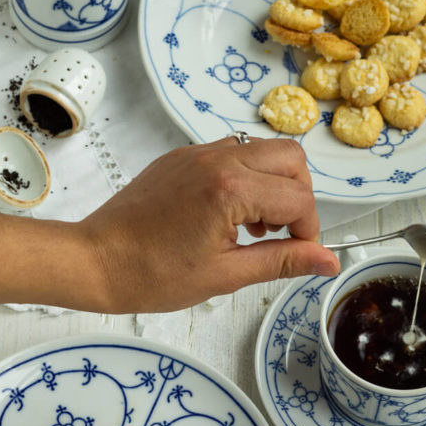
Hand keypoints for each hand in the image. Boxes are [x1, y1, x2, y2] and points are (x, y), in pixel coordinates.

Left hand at [76, 136, 339, 312]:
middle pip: (291, 158)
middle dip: (299, 196)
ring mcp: (197, 153)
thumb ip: (282, 261)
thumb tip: (329, 262)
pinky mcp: (181, 156)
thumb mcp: (225, 275)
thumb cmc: (152, 275)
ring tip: (254, 226)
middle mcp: (218, 159)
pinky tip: (228, 214)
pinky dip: (245, 177)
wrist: (95, 260)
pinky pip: (232, 153)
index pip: (299, 200)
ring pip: (263, 150)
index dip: (309, 232)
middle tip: (283, 233)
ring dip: (273, 183)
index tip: (300, 254)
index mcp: (230, 190)